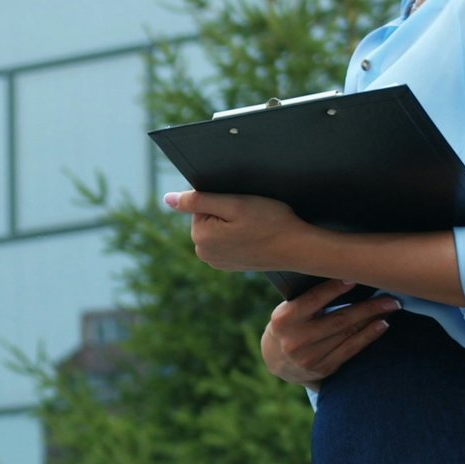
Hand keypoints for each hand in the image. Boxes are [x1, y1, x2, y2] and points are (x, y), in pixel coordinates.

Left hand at [164, 189, 306, 272]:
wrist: (297, 248)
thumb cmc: (270, 222)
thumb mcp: (234, 204)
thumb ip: (198, 200)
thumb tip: (167, 199)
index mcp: (200, 236)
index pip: (201, 204)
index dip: (223, 200)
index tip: (241, 208)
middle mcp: (203, 252)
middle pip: (208, 217)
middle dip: (226, 212)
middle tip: (250, 217)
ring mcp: (216, 261)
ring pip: (218, 228)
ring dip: (233, 223)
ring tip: (254, 227)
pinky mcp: (229, 264)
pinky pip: (227, 240)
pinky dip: (239, 235)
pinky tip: (255, 237)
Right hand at [260, 277, 399, 385]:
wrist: (277, 360)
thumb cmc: (289, 324)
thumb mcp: (289, 309)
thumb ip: (311, 299)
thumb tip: (348, 278)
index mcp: (284, 319)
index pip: (314, 300)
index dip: (335, 289)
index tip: (356, 278)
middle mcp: (295, 340)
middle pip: (339, 319)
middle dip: (368, 307)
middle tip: (390, 298)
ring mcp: (310, 357)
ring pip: (348, 334)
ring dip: (373, 319)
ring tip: (390, 308)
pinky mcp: (323, 368)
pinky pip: (350, 349)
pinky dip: (368, 336)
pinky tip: (382, 325)